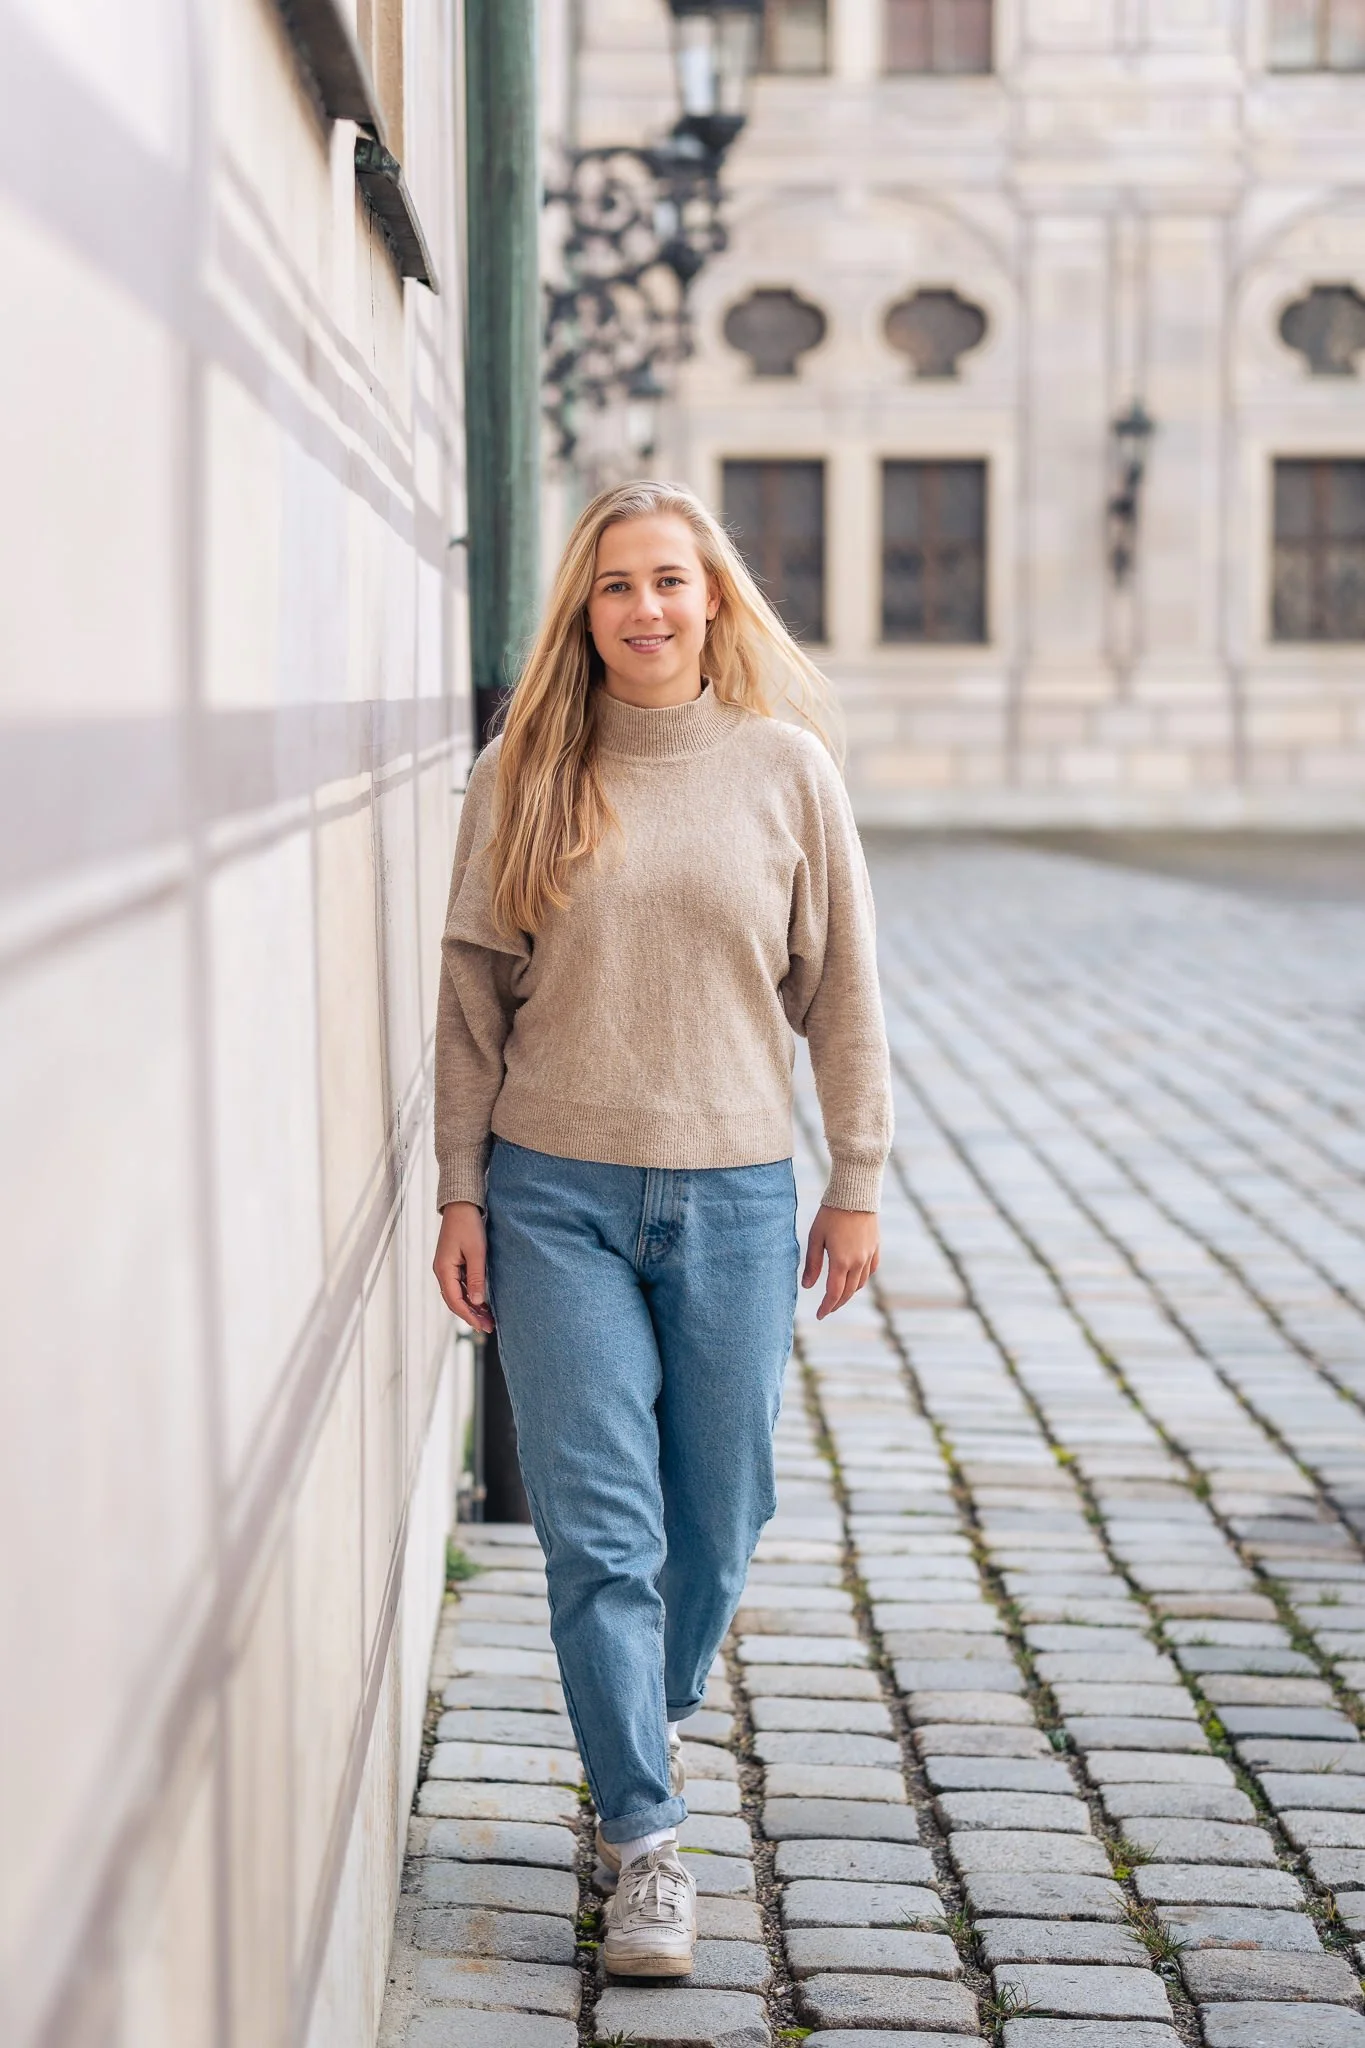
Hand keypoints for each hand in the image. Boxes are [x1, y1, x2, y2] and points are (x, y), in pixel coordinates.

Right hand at [433, 1202, 494, 1333]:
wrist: (462, 1204)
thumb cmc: (468, 1225)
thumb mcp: (476, 1252)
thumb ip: (476, 1278)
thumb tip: (476, 1302)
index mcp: (444, 1270)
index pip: (455, 1301)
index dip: (468, 1316)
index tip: (483, 1326)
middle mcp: (441, 1271)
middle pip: (454, 1301)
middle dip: (470, 1315)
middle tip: (489, 1327)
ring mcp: (446, 1267)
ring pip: (457, 1294)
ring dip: (471, 1307)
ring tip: (488, 1318)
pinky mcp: (452, 1263)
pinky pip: (459, 1285)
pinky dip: (470, 1296)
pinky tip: (482, 1302)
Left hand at [802, 1205, 879, 1319]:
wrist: (855, 1194)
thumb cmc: (830, 1214)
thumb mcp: (815, 1238)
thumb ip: (812, 1264)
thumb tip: (807, 1286)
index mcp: (842, 1261)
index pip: (834, 1293)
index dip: (826, 1307)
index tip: (819, 1315)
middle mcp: (858, 1262)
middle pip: (848, 1292)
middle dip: (837, 1303)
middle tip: (827, 1309)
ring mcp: (869, 1255)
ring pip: (861, 1283)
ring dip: (849, 1292)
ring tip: (838, 1294)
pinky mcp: (876, 1247)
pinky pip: (871, 1270)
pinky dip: (861, 1278)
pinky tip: (854, 1278)